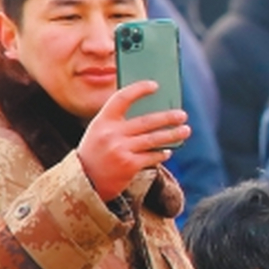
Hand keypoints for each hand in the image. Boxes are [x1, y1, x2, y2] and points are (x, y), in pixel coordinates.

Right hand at [78, 81, 189, 201]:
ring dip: (172, 134)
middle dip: (167, 118)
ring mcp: (120, 150)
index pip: (122, 98)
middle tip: (182, 115)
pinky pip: (152, 156)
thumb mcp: (99, 132)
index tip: (154, 85)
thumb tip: (151, 113)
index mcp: (102, 121)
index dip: (138, 89)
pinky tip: (168, 151)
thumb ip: (118, 122)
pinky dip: (162, 153)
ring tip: (185, 131)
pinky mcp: (129, 166)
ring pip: (153, 139)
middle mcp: (111, 134)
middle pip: (146, 121)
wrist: (84, 182)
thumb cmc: (95, 153)